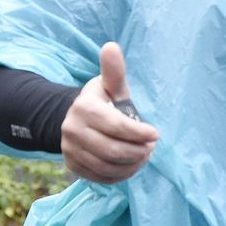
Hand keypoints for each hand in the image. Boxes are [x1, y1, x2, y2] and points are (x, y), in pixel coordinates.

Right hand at [60, 42, 159, 183]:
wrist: (76, 119)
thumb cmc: (103, 101)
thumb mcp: (111, 85)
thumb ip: (114, 71)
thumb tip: (111, 46)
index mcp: (84, 108)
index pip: (117, 127)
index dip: (140, 133)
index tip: (155, 134)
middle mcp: (72, 130)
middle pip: (114, 151)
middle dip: (139, 152)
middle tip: (151, 148)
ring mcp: (70, 150)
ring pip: (108, 167)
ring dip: (133, 165)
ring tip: (143, 156)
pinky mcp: (73, 166)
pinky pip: (102, 178)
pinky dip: (121, 175)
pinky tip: (130, 165)